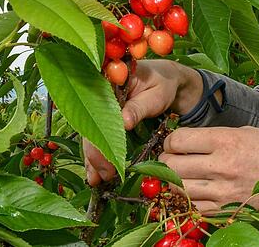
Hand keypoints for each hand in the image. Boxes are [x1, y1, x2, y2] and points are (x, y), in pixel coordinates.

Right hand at [84, 59, 202, 185]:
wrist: (167, 79)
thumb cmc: (164, 84)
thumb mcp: (156, 94)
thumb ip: (139, 107)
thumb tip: (123, 123)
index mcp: (108, 82)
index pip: (98, 112)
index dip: (100, 138)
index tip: (108, 160)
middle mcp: (98, 94)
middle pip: (91, 126)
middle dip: (96, 153)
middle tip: (104, 176)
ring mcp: (99, 106)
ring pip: (91, 134)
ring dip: (93, 158)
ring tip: (96, 179)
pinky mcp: (104, 117)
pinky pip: (97, 136)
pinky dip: (97, 153)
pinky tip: (95, 171)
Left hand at [158, 126, 258, 213]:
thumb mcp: (245, 131)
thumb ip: (215, 136)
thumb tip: (188, 141)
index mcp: (226, 140)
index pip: (178, 140)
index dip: (171, 140)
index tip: (175, 142)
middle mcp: (221, 165)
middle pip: (172, 165)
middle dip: (167, 160)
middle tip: (173, 158)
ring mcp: (222, 190)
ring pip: (178, 188)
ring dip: (174, 181)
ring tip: (182, 175)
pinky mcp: (226, 209)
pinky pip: (193, 207)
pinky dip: (188, 199)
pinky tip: (195, 191)